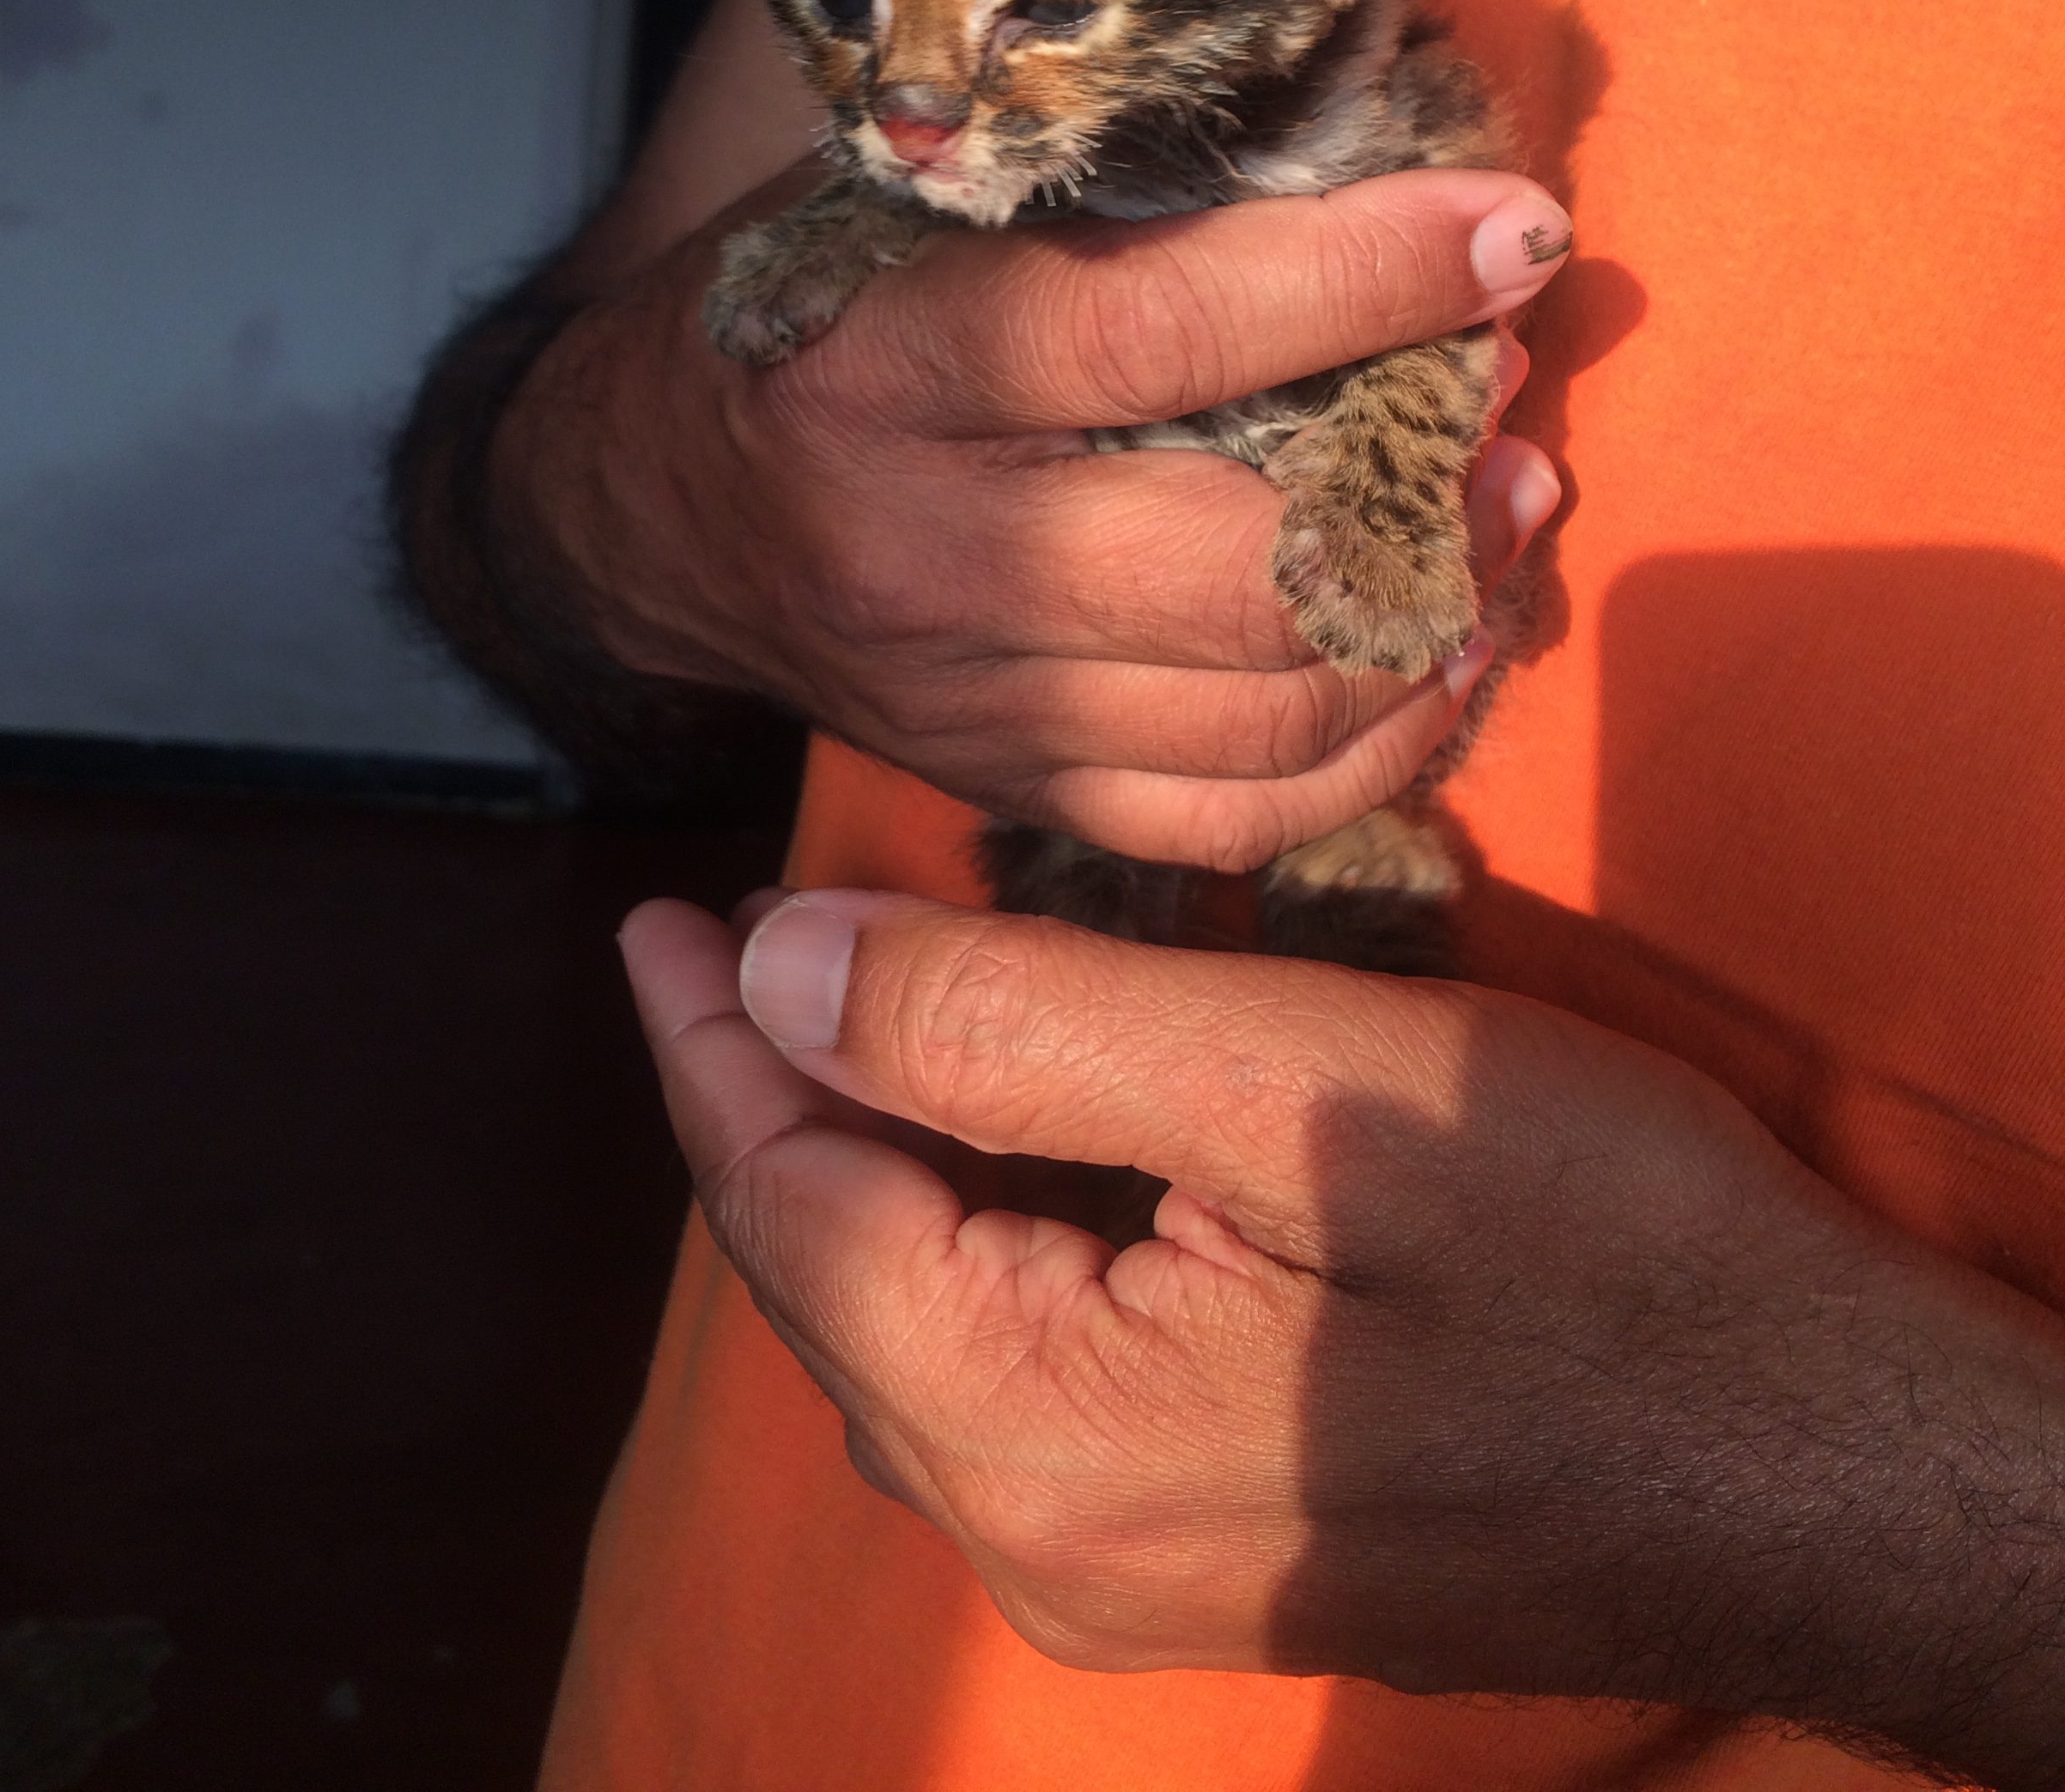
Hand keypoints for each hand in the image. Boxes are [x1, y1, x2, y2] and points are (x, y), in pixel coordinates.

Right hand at [497, 167, 1567, 867]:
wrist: (641, 513)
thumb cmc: (794, 319)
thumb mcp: (892, 212)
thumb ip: (1077, 193)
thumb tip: (1348, 133)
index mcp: (881, 370)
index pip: (1154, 331)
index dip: (1362, 277)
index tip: (1513, 225)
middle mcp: (924, 557)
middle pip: (1237, 568)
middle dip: (1425, 484)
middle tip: (1511, 396)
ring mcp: (969, 701)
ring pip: (1264, 714)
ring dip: (1432, 616)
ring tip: (1507, 514)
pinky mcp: (1007, 784)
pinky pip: (1231, 816)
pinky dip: (1371, 748)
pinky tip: (1437, 653)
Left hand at [625, 890, 2064, 1787]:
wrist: (1831, 1471)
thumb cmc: (1603, 1252)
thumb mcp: (1304, 1081)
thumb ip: (1014, 1027)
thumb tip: (778, 965)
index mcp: (1034, 1432)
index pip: (790, 1207)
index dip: (711, 1045)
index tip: (661, 917)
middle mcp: (1041, 1545)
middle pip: (828, 1283)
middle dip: (767, 1102)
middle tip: (724, 949)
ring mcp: (1121, 1574)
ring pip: (906, 1337)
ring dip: (859, 1167)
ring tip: (822, 1023)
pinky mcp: (1203, 1556)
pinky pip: (1004, 1384)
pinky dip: (958, 1240)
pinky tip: (977, 1148)